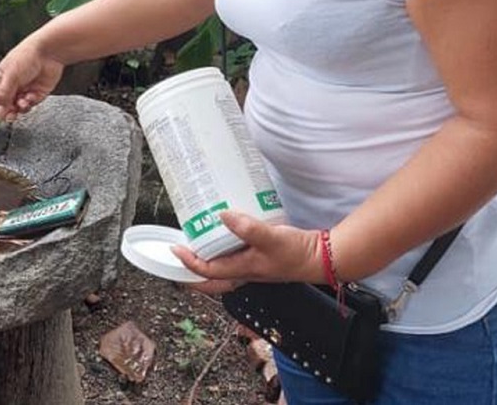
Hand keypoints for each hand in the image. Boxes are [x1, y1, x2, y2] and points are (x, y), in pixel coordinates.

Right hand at [0, 39, 64, 120]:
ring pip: (20, 107)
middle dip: (9, 112)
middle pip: (8, 105)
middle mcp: (13, 85)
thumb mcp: (10, 77)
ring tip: (23, 101)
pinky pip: (31, 104)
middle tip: (11, 116)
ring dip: (21, 107)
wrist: (48, 52)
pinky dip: (31, 103)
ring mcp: (26, 89)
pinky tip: (31, 96)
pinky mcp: (38, 93)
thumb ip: (3, 96)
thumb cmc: (26, 58)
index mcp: (2, 79)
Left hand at [171, 211, 322, 294]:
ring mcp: (252, 268)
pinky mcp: (259, 259)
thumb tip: (223, 216)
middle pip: (210, 280)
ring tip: (195, 247)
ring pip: (221, 271)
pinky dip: (224, 252)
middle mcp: (244, 272)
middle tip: (177, 260)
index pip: (207, 271)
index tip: (176, 249)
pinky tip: (225, 236)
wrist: (321, 257)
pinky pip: (234, 259)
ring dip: (206, 263)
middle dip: (191, 274)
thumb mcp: (270, 237)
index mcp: (242, 270)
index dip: (188, 262)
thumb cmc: (297, 253)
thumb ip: (247, 227)